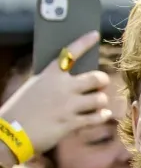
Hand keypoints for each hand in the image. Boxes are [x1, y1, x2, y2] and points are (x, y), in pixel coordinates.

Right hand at [0, 31, 111, 164]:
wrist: (10, 132)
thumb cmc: (22, 109)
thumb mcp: (35, 87)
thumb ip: (55, 82)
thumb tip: (79, 81)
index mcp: (49, 75)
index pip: (70, 53)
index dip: (84, 42)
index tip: (95, 34)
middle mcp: (62, 87)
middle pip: (97, 77)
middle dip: (102, 81)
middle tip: (100, 85)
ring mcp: (68, 105)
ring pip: (100, 99)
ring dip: (101, 102)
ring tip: (97, 104)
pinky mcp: (71, 123)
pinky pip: (97, 117)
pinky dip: (102, 116)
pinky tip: (102, 115)